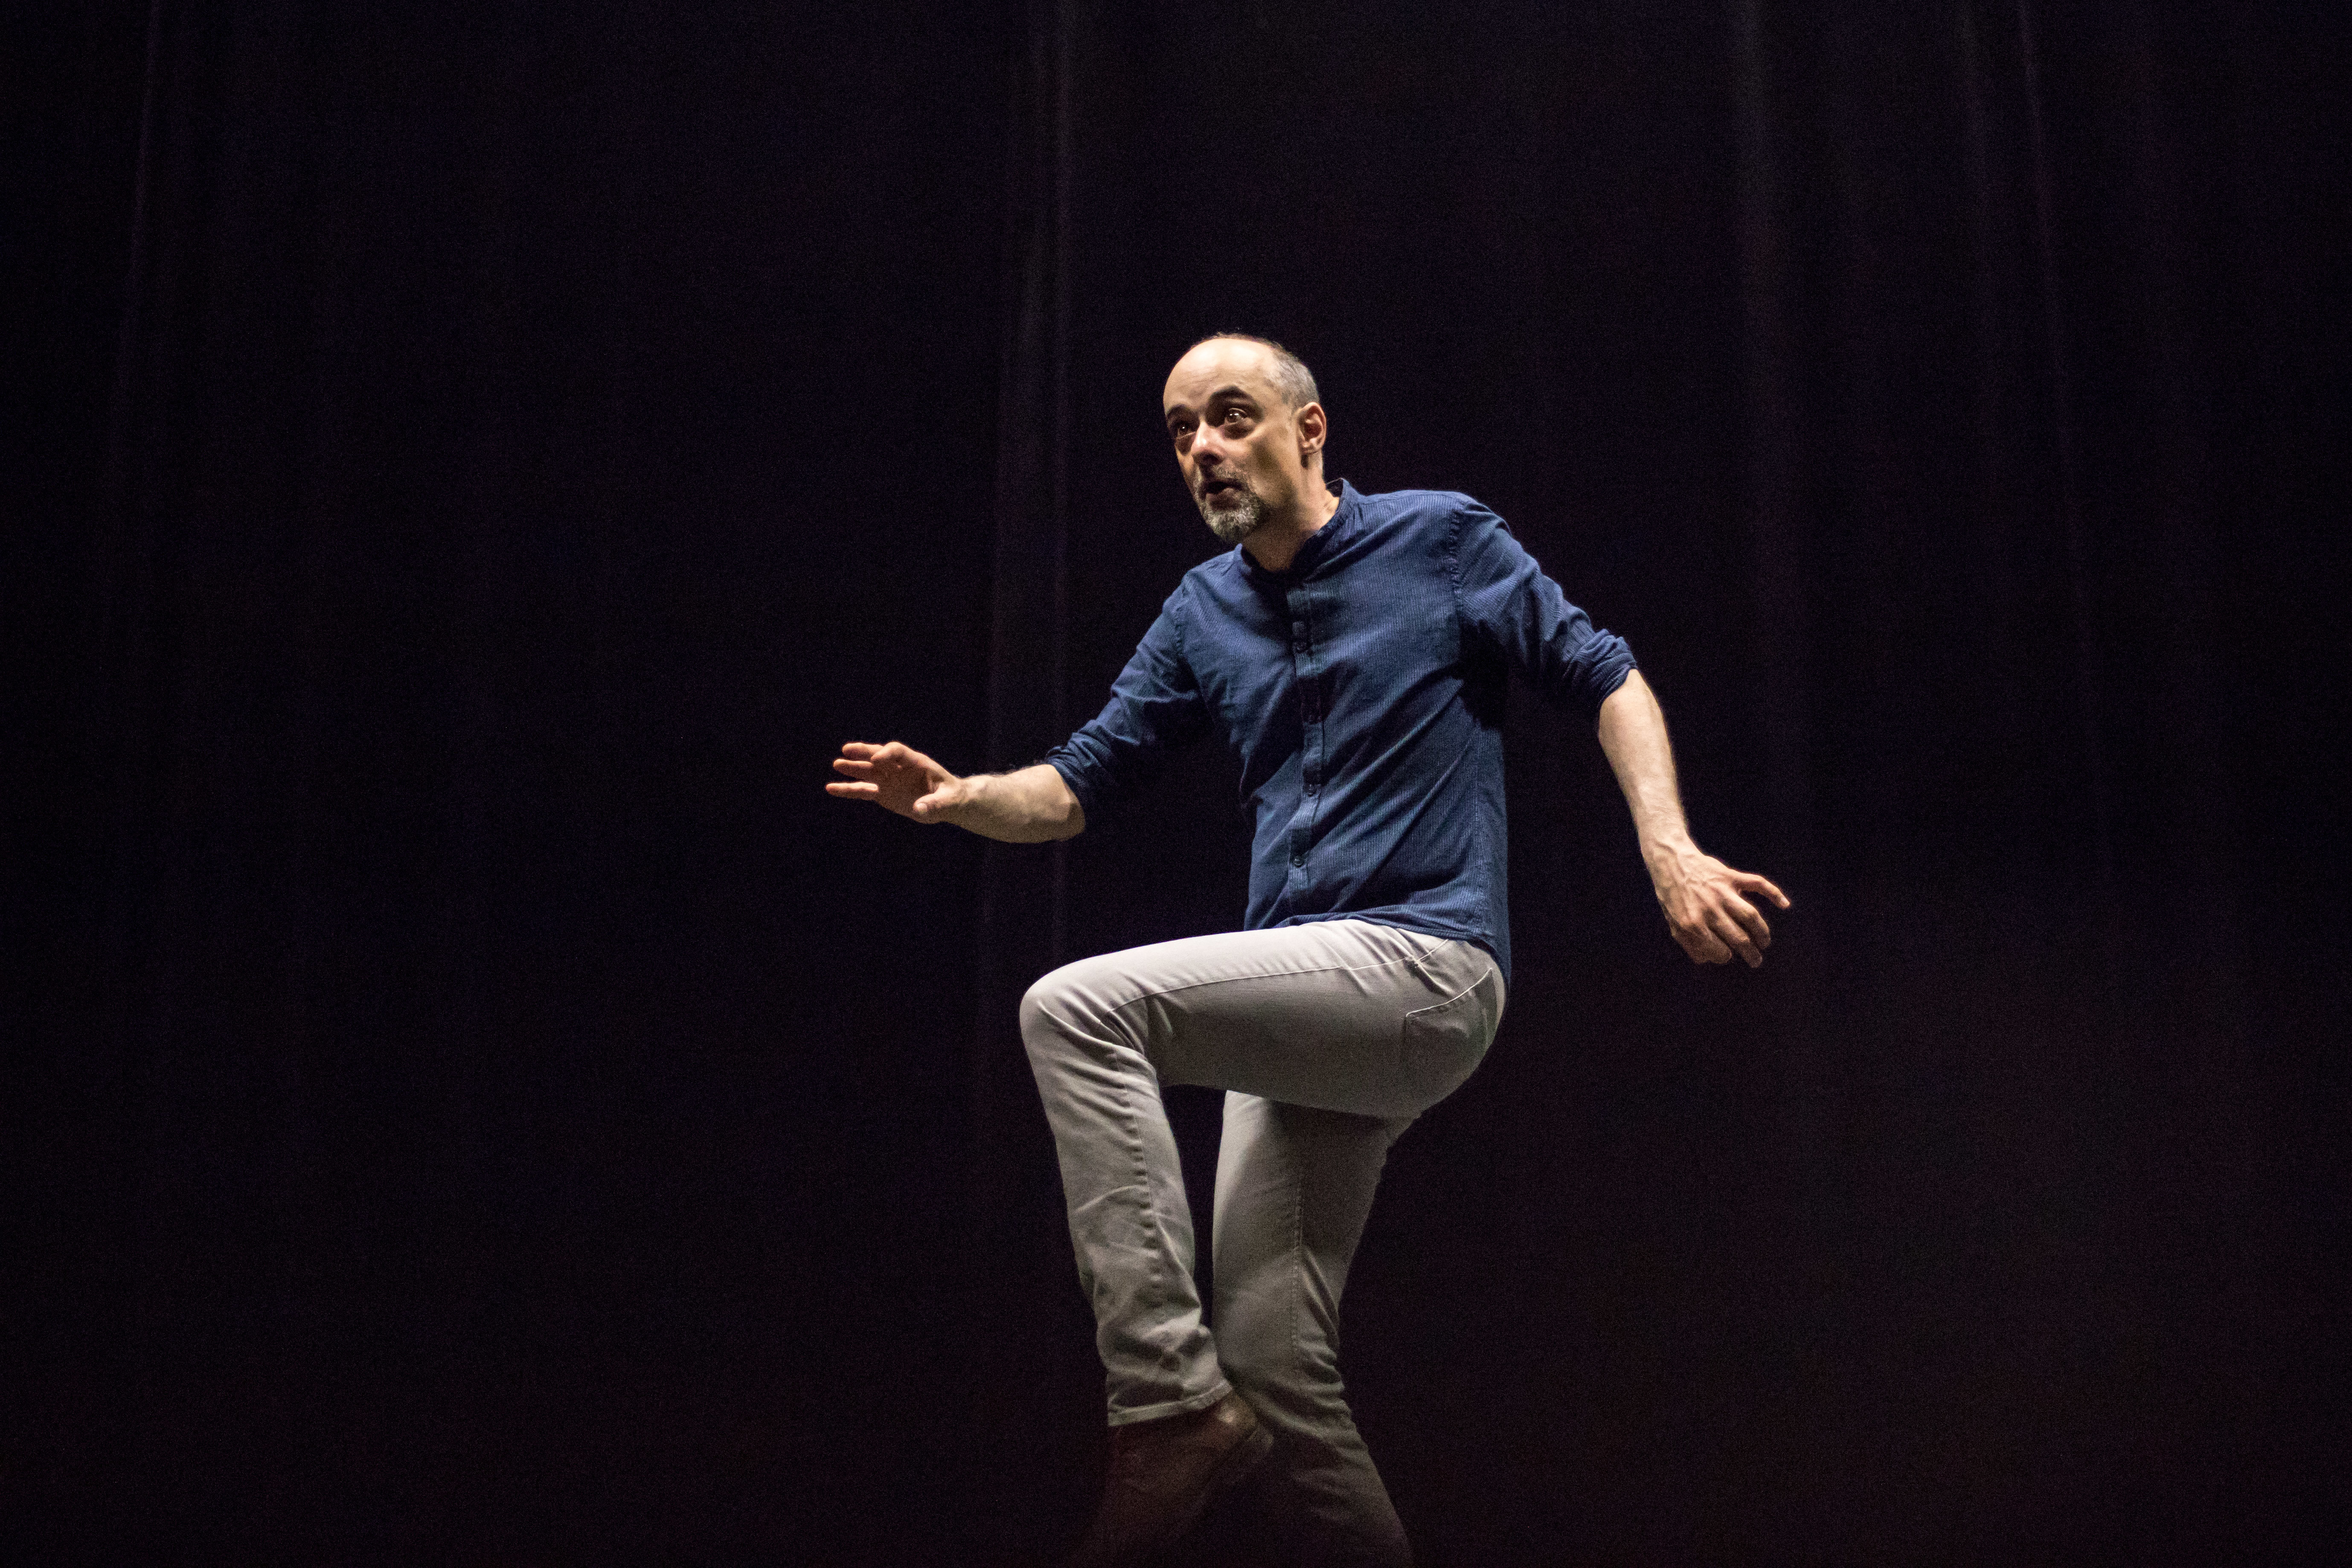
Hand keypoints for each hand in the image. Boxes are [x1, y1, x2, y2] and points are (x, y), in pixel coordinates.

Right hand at [826, 741, 965, 823]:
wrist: (948, 803)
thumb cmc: (951, 797)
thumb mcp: (948, 801)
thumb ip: (935, 804)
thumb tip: (919, 809)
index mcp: (917, 762)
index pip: (898, 752)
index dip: (887, 754)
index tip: (876, 760)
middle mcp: (899, 768)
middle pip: (878, 755)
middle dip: (864, 752)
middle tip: (847, 750)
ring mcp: (889, 780)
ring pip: (868, 771)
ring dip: (853, 768)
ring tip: (836, 764)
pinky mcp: (882, 793)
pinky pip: (863, 790)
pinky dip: (848, 790)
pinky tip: (831, 788)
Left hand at [1650, 846, 1788, 967]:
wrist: (1670, 862)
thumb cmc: (1671, 896)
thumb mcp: (1673, 924)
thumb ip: (1690, 944)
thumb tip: (1709, 960)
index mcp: (1693, 924)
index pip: (1719, 951)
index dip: (1725, 957)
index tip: (1727, 955)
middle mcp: (1710, 909)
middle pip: (1740, 938)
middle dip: (1751, 954)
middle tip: (1756, 960)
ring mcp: (1723, 892)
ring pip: (1751, 916)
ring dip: (1762, 932)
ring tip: (1764, 942)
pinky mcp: (1731, 876)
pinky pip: (1757, 884)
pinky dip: (1774, 893)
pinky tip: (1784, 904)